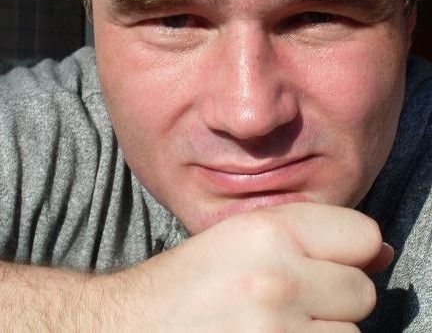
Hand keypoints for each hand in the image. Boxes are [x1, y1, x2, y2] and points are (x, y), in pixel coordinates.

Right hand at [106, 203, 390, 331]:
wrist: (130, 327)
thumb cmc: (189, 284)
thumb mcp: (243, 240)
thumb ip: (312, 238)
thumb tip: (384, 251)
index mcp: (267, 231)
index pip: (362, 234)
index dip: (348, 253)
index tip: (325, 266)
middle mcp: (276, 277)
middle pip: (361, 291)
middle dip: (333, 301)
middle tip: (287, 304)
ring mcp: (277, 332)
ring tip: (274, 330)